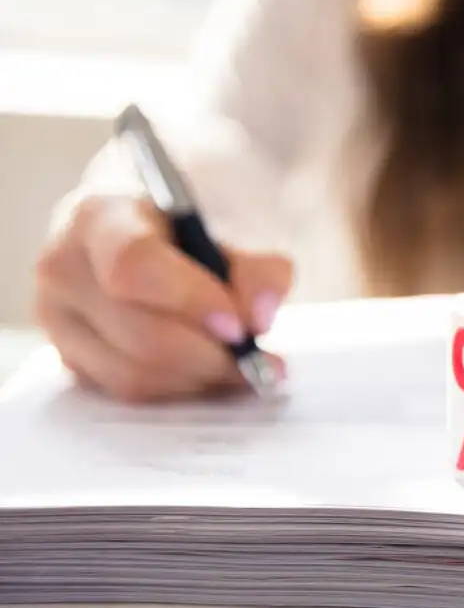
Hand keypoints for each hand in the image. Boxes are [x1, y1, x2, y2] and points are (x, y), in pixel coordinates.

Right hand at [34, 192, 292, 402]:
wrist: (156, 225)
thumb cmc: (195, 224)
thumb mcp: (237, 225)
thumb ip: (259, 268)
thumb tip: (258, 318)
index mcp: (100, 216)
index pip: (133, 264)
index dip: (190, 301)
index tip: (239, 324)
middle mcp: (64, 267)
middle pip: (139, 333)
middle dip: (210, 354)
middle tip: (259, 357)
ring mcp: (59, 319)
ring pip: (134, 374)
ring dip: (201, 377)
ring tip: (244, 363)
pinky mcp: (73, 359)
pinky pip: (131, 391)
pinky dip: (182, 387)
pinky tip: (213, 369)